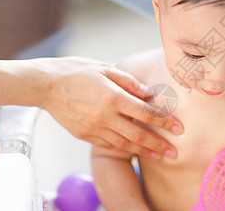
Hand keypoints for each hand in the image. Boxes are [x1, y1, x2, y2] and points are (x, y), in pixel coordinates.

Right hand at [31, 56, 182, 159]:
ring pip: (124, 144)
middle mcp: (105, 116)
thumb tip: (148, 93)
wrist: (45, 85)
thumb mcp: (105, 68)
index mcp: (113, 97)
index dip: (164, 122)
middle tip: (174, 152)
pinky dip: (123, 149)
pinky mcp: (84, 135)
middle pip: (138, 134)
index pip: (145, 113)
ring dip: (143, 151)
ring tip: (159, 156)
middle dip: (158, 144)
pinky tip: (134, 152)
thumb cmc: (76, 71)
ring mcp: (94, 127)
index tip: (178, 128)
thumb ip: (129, 82)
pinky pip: (108, 145)